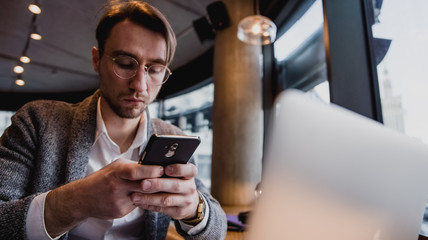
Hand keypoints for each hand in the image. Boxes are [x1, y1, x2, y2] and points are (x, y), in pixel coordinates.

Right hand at [44, 158, 163, 237]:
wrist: (83, 198)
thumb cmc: (103, 178)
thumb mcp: (116, 166)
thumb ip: (133, 166)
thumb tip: (154, 165)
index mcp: (116, 172)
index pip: (136, 171)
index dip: (151, 171)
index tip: (162, 169)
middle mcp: (117, 186)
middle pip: (143, 186)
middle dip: (157, 183)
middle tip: (171, 180)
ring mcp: (118, 201)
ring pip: (143, 197)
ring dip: (153, 193)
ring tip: (164, 188)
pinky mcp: (120, 212)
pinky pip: (137, 205)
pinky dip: (142, 200)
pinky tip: (145, 196)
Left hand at [130, 163, 199, 219]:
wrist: (189, 201)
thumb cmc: (177, 181)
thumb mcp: (178, 173)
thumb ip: (166, 168)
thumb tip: (148, 164)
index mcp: (190, 174)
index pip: (190, 170)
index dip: (178, 169)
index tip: (165, 169)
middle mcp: (190, 188)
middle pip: (175, 185)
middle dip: (157, 184)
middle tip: (142, 183)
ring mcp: (185, 201)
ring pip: (166, 200)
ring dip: (149, 198)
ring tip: (134, 196)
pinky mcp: (178, 212)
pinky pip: (161, 209)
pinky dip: (148, 205)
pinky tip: (138, 202)